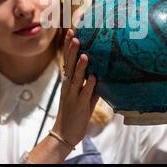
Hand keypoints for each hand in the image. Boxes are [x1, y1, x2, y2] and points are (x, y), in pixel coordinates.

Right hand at [52, 29, 98, 147]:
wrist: (65, 133)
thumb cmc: (75, 113)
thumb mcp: (83, 96)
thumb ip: (91, 85)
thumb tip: (102, 73)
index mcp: (68, 81)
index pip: (68, 60)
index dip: (69, 47)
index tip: (72, 32)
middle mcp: (69, 86)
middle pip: (69, 65)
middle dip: (72, 50)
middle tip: (74, 36)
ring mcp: (73, 95)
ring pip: (77, 78)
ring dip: (80, 66)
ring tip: (85, 54)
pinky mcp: (79, 105)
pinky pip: (86, 93)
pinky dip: (90, 85)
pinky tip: (94, 77)